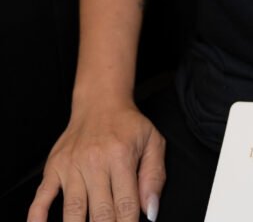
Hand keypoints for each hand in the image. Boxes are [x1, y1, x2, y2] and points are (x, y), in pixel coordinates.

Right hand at [27, 102, 164, 221]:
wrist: (100, 101)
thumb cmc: (128, 125)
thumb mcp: (152, 142)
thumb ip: (155, 176)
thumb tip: (150, 211)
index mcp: (121, 157)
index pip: (126, 205)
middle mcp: (94, 162)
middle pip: (100, 213)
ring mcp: (71, 166)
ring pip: (73, 211)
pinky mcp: (54, 168)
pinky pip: (42, 197)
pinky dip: (38, 218)